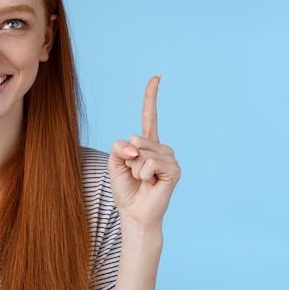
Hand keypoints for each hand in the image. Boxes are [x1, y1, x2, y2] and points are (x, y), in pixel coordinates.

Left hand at [108, 75, 180, 230]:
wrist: (134, 213)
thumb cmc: (125, 189)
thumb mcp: (114, 162)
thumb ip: (118, 147)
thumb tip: (134, 146)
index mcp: (147, 144)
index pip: (149, 115)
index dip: (151, 96)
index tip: (157, 76)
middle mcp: (161, 148)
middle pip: (136, 138)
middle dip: (127, 158)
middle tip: (134, 174)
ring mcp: (170, 158)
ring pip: (141, 152)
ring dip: (135, 169)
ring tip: (143, 181)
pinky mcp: (174, 170)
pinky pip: (149, 164)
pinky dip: (143, 175)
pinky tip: (150, 184)